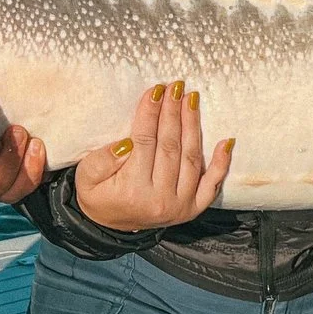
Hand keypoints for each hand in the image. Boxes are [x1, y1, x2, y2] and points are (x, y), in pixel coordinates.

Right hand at [73, 79, 233, 230]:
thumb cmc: (98, 195)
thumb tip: (126, 143)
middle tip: (176, 87)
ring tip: (191, 99)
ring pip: (191, 158)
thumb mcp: (86, 178)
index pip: (145, 142)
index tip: (155, 90)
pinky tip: (226, 141)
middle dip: (173, 112)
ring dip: (193, 125)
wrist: (111, 226)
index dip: (150, 113)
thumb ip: (102, 161)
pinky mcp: (192, 209)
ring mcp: (180, 206)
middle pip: (170, 146)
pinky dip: (221, 163)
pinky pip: (212, 185)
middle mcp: (160, 200)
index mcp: (133, 191)